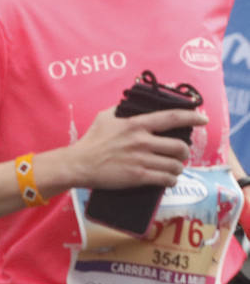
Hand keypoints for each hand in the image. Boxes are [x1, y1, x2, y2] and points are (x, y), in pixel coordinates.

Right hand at [66, 106, 207, 190]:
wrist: (80, 163)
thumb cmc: (91, 140)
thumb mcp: (104, 117)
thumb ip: (122, 109)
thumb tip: (133, 103)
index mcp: (136, 124)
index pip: (172, 118)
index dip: (192, 117)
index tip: (203, 119)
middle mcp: (142, 141)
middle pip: (180, 147)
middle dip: (185, 152)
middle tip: (180, 154)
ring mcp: (141, 160)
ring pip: (175, 165)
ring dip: (178, 168)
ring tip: (173, 168)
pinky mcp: (139, 176)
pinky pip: (166, 179)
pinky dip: (171, 180)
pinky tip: (167, 179)